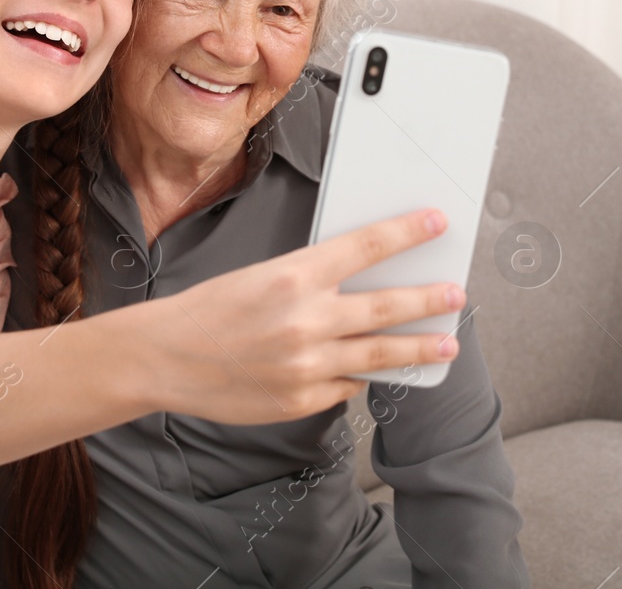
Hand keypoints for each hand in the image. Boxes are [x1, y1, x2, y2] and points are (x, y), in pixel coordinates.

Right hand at [143, 209, 463, 423]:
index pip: (367, 246)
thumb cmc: (210, 310)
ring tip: (446, 344)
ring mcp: (307, 364)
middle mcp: (306, 320)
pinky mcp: (302, 399)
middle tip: (456, 294)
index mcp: (295, 276)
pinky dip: (363, 375)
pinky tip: (378, 370)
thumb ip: (312, 281)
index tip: (436, 221)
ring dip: (418, 348)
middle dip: (428, 300)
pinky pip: (347, 385)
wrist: (166, 358)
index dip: (408, 232)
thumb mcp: (262, 276)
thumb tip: (361, 283)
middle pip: (386, 306)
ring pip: (379, 354)